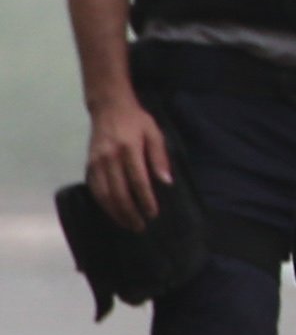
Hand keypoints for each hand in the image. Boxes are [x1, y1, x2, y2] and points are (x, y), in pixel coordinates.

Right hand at [84, 99, 170, 229]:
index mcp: (129, 149)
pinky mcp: (89, 165)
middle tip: (140, 226)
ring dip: (116, 212)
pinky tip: (112, 212)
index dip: (145, 200)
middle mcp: (110, 158)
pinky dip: (103, 204)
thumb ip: (159, 157)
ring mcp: (96, 162)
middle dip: (130, 212)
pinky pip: (95, 189)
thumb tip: (166, 182)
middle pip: (119, 192)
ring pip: (104, 194)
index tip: (153, 214)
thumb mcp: (155, 133)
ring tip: (127, 224)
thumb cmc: (136, 121)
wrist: (108, 108)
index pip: (138, 181)